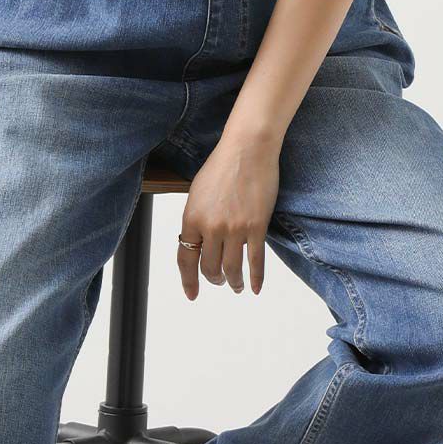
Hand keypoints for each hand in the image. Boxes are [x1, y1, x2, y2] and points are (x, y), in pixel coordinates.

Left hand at [176, 130, 278, 299]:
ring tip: (236, 286)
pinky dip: (255, 278)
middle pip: (210, 268)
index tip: (191, 294)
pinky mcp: (256, 227)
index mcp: (191, 218)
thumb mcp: (197, 193)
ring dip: (233, 282)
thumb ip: (196, 219)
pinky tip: (254, 287)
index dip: (188, 281)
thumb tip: (199, 241)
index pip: (185, 258)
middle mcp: (211, 227)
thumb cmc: (222, 165)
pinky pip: (255, 261)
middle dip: (214, 280)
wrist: (248, 149)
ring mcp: (235, 229)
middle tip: (219, 282)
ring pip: (231, 269)